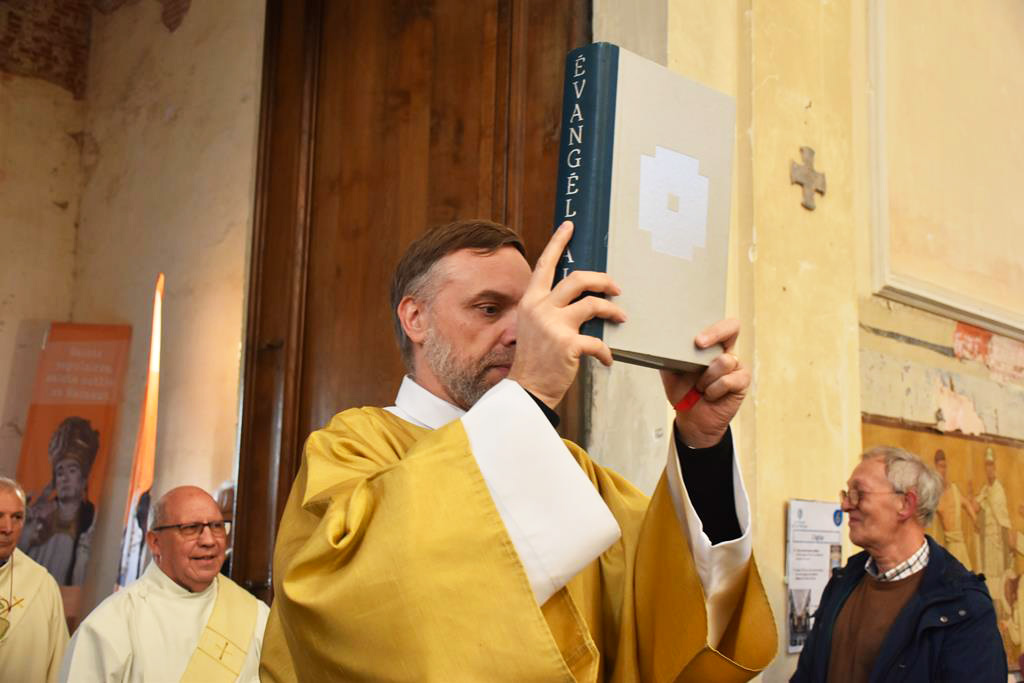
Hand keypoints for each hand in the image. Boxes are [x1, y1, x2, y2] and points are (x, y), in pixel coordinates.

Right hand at [508, 221, 626, 408]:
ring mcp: (553, 325)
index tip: (570, 226)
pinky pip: (597, 342)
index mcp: (531, 301)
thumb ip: (550, 309)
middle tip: (616, 288)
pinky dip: (606, 352)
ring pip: (593, 305)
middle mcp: (540, 308)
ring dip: (613, 312)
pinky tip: (607, 360)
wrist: (527, 390)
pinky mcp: (568, 344)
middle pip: (578, 279)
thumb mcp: (534, 327)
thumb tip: (579, 297)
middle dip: (603, 280)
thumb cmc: (534, 359)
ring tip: (621, 318)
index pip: (545, 264)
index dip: (558, 242)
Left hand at [660, 318, 748, 447]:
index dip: (713, 327)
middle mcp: (724, 352)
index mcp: (709, 346)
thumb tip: (661, 342)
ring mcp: (735, 366)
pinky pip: (728, 380)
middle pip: (732, 328)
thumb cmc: (684, 393)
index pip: (717, 325)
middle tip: (699, 343)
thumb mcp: (670, 372)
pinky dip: (714, 390)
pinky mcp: (741, 381)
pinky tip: (710, 395)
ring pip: (724, 360)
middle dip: (715, 333)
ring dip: (706, 377)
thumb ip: (669, 355)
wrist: (692, 420)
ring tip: (700, 387)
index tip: (697, 340)